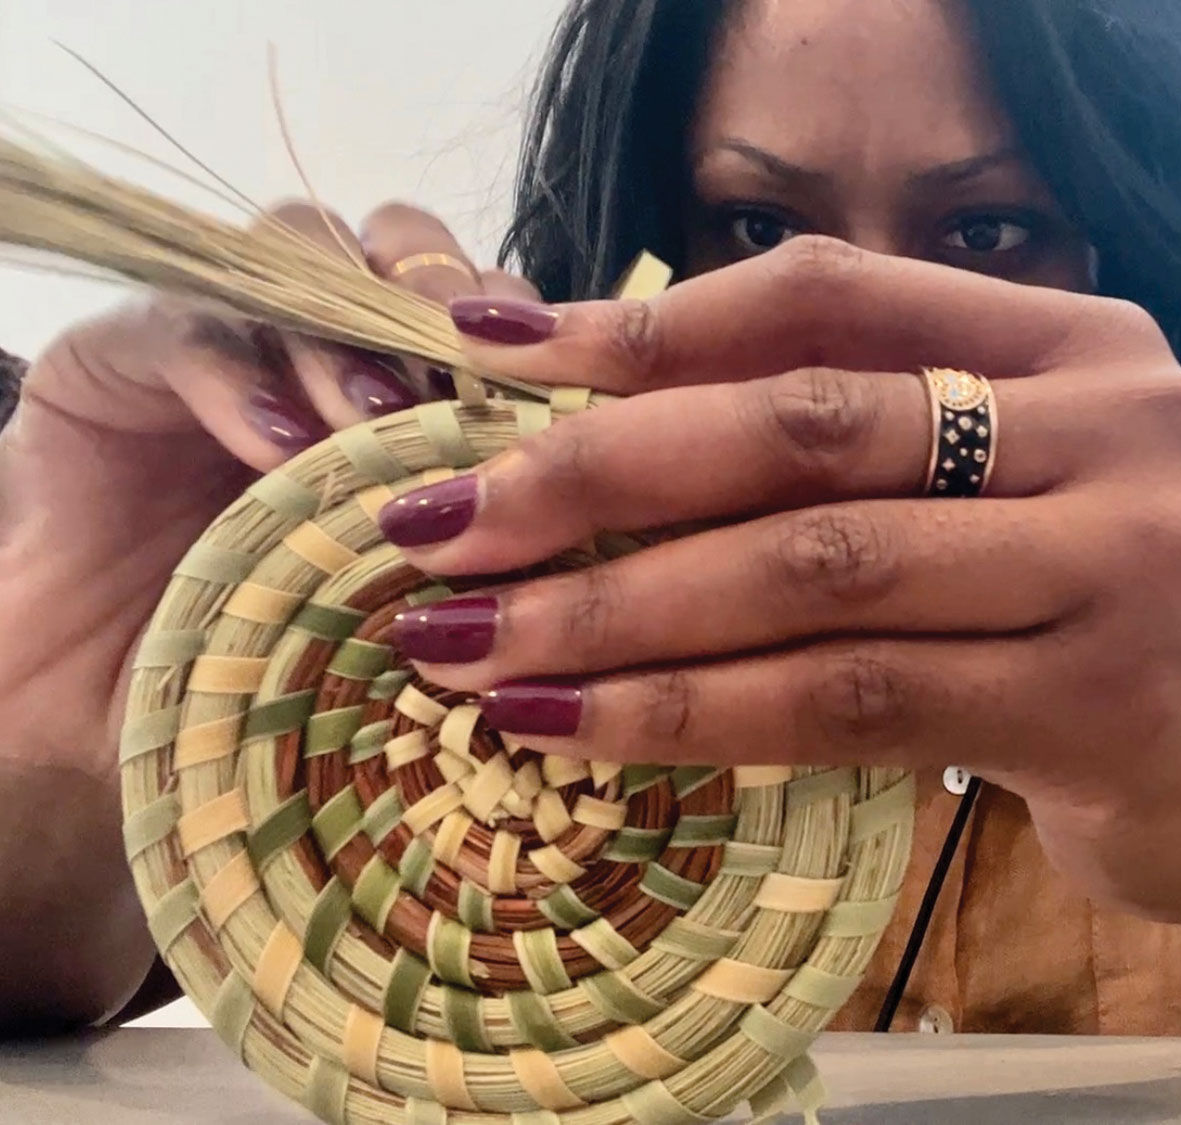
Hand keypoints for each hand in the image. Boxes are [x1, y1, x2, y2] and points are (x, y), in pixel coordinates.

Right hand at [1, 201, 536, 770]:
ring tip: (371, 429)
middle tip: (462, 395)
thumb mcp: (413, 616)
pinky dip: (240, 375)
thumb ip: (497, 556)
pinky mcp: (119, 356)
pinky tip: (279, 449)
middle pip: (410, 249)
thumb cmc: (282, 678)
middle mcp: (328, 350)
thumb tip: (602, 540)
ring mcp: (227, 340)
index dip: (535, 339)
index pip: (498, 310)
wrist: (109, 717)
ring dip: (352, 335)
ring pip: (305, 250)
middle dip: (448, 307)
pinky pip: (186, 322)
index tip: (559, 410)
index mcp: (418, 395)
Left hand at [386, 237, 1180, 924]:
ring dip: (622, 613)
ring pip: (820, 572)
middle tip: (443, 528)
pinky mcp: (1107, 698)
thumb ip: (853, 442)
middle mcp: (1131, 425)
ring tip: (475, 648)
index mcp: (1090, 342)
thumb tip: (576, 412)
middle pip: (813, 426)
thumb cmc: (1083, 622)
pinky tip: (582, 728)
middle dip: (600, 475)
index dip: (651, 324)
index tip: (495, 358)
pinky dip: (700, 711)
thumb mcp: (995, 494)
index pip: (837, 300)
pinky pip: (856, 697)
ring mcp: (1136, 559)